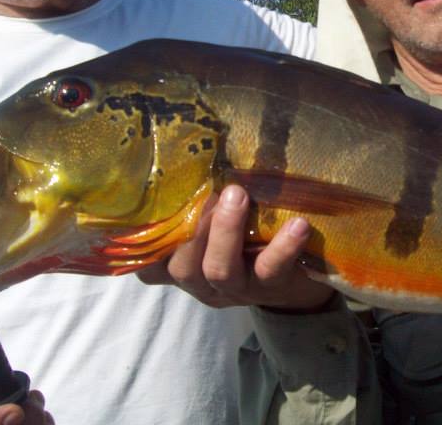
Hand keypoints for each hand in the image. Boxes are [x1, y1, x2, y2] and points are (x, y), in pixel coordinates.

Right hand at [138, 185, 334, 311]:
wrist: (297, 280)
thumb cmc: (248, 240)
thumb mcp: (217, 227)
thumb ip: (200, 204)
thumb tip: (190, 153)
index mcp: (184, 266)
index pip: (150, 264)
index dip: (144, 244)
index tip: (152, 204)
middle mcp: (203, 281)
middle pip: (182, 267)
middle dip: (192, 228)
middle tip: (208, 191)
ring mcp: (237, 288)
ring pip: (220, 269)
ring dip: (226, 231)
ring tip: (238, 195)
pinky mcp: (272, 287)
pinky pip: (272, 269)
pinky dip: (283, 247)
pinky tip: (297, 224)